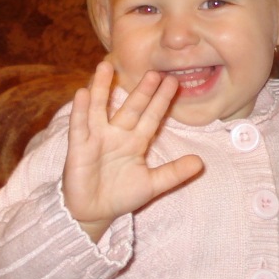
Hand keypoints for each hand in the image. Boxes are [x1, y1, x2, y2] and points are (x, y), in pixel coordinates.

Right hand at [63, 62, 203, 241]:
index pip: (151, 117)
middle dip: (142, 91)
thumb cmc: (121, 196)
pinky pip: (80, 126)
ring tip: (106, 65)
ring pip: (100, 108)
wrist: (93, 214)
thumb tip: (200, 163)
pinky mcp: (78, 147)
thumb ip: (174, 173)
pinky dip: (81, 110)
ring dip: (102, 88)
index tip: (173, 82)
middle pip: (131, 108)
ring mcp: (96, 138)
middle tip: (154, 71)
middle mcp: (117, 135)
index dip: (161, 100)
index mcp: (135, 142)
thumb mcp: (152, 184)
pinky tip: (83, 92)